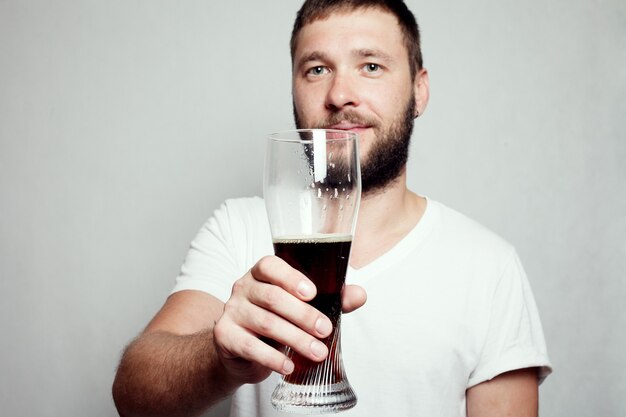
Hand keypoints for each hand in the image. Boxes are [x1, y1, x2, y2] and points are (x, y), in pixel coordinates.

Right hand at [212, 255, 365, 384]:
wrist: (240, 349)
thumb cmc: (275, 320)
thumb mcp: (300, 307)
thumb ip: (330, 299)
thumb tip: (360, 295)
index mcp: (261, 274)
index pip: (270, 265)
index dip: (291, 277)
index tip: (312, 293)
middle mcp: (243, 287)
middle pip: (272, 297)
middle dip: (303, 315)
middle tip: (325, 330)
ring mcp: (232, 311)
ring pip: (265, 323)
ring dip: (295, 339)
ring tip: (317, 352)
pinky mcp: (225, 336)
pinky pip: (250, 346)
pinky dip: (273, 358)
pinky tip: (289, 365)